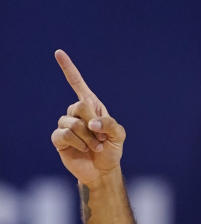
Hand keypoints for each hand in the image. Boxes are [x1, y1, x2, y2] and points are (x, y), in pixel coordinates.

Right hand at [51, 49, 125, 185]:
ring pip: (72, 123)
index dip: (68, 69)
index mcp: (92, 107)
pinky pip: (64, 134)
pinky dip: (78, 143)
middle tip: (102, 138)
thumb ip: (110, 125)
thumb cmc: (112, 150)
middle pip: (79, 106)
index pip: (78, 85)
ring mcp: (67, 125)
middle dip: (93, 123)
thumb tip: (92, 124)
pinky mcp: (59, 139)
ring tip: (96, 147)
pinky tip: (84, 149)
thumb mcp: (119, 135)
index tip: (58, 53)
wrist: (103, 170)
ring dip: (88, 138)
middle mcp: (77, 113)